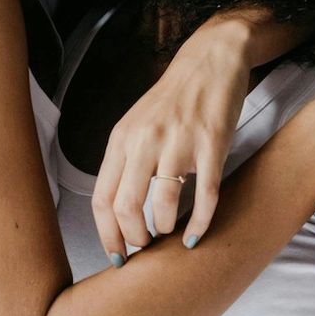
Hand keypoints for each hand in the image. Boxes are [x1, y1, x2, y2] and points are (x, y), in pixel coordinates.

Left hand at [92, 19, 251, 260]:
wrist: (210, 60)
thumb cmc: (173, 98)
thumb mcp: (137, 124)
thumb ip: (126, 161)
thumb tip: (118, 212)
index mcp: (122, 138)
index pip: (102, 198)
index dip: (106, 234)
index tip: (116, 255)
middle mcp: (146, 140)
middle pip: (126, 206)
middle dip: (134, 239)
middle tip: (145, 249)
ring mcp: (180, 142)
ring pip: (164, 204)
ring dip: (165, 230)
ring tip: (169, 235)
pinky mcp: (212, 144)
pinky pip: (206, 195)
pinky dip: (200, 223)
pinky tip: (196, 235)